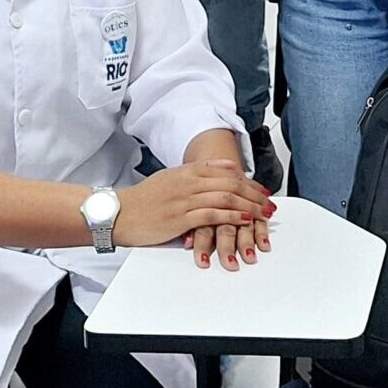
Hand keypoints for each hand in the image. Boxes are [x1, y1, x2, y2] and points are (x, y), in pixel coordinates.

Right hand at [112, 160, 273, 269]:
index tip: (262, 190)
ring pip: (225, 199)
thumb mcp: (171, 177)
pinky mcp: (180, 218)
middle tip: (269, 204)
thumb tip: (226, 167)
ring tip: (263, 214)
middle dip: (254, 195)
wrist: (119, 213)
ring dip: (249, 207)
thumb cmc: (144, 200)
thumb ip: (198, 171)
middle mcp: (188, 183)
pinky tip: (244, 220)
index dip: (248, 182)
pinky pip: (212, 215)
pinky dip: (232, 217)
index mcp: (186, 172)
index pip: (225, 172)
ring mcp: (185, 200)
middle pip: (230, 185)